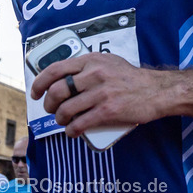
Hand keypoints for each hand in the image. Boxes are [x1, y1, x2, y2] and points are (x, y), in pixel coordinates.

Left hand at [30, 53, 166, 136]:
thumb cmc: (131, 78)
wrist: (157, 91)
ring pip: (66, 109)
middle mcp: (94, 74)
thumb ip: (88, 66)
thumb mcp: (108, 62)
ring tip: (62, 120)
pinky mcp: (108, 111)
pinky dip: (72, 130)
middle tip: (50, 109)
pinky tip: (72, 131)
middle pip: (57, 91)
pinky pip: (80, 123)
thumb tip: (64, 76)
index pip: (55, 69)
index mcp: (91, 60)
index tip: (35, 92)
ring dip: (59, 118)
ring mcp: (100, 93)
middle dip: (48, 104)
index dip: (40, 82)